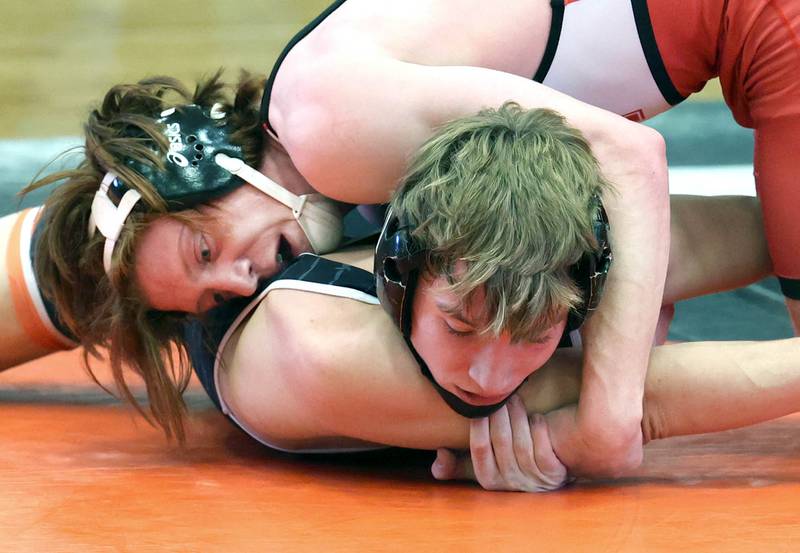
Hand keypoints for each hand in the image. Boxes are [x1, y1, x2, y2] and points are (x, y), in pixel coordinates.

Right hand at [431, 395, 569, 491]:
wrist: (550, 474)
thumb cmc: (511, 461)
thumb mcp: (486, 466)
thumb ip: (459, 463)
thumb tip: (440, 455)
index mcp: (489, 480)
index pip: (479, 449)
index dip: (479, 426)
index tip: (480, 405)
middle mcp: (510, 484)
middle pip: (502, 442)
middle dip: (500, 414)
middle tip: (500, 394)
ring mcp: (533, 480)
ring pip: (522, 444)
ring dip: (518, 417)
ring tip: (515, 398)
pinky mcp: (553, 474)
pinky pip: (543, 449)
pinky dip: (539, 429)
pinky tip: (536, 416)